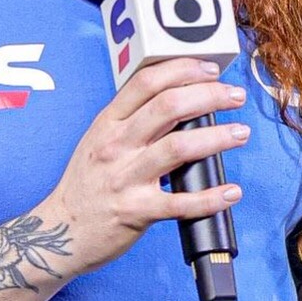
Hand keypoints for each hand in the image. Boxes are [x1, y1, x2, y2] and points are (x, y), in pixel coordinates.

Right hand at [47, 57, 247, 275]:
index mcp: (108, 123)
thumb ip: (131, 120)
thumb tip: (177, 99)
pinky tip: (231, 192)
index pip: (147, 82)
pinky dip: (211, 197)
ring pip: (179, 147)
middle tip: (234, 96)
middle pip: (169, 107)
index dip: (183, 69)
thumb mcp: (98, 140)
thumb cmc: (85, 185)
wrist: (61, 231)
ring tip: (240, 133)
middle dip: (209, 96)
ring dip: (217, 138)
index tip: (211, 69)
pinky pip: (180, 203)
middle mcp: (116, 145)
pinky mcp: (137, 211)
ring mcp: (126, 178)